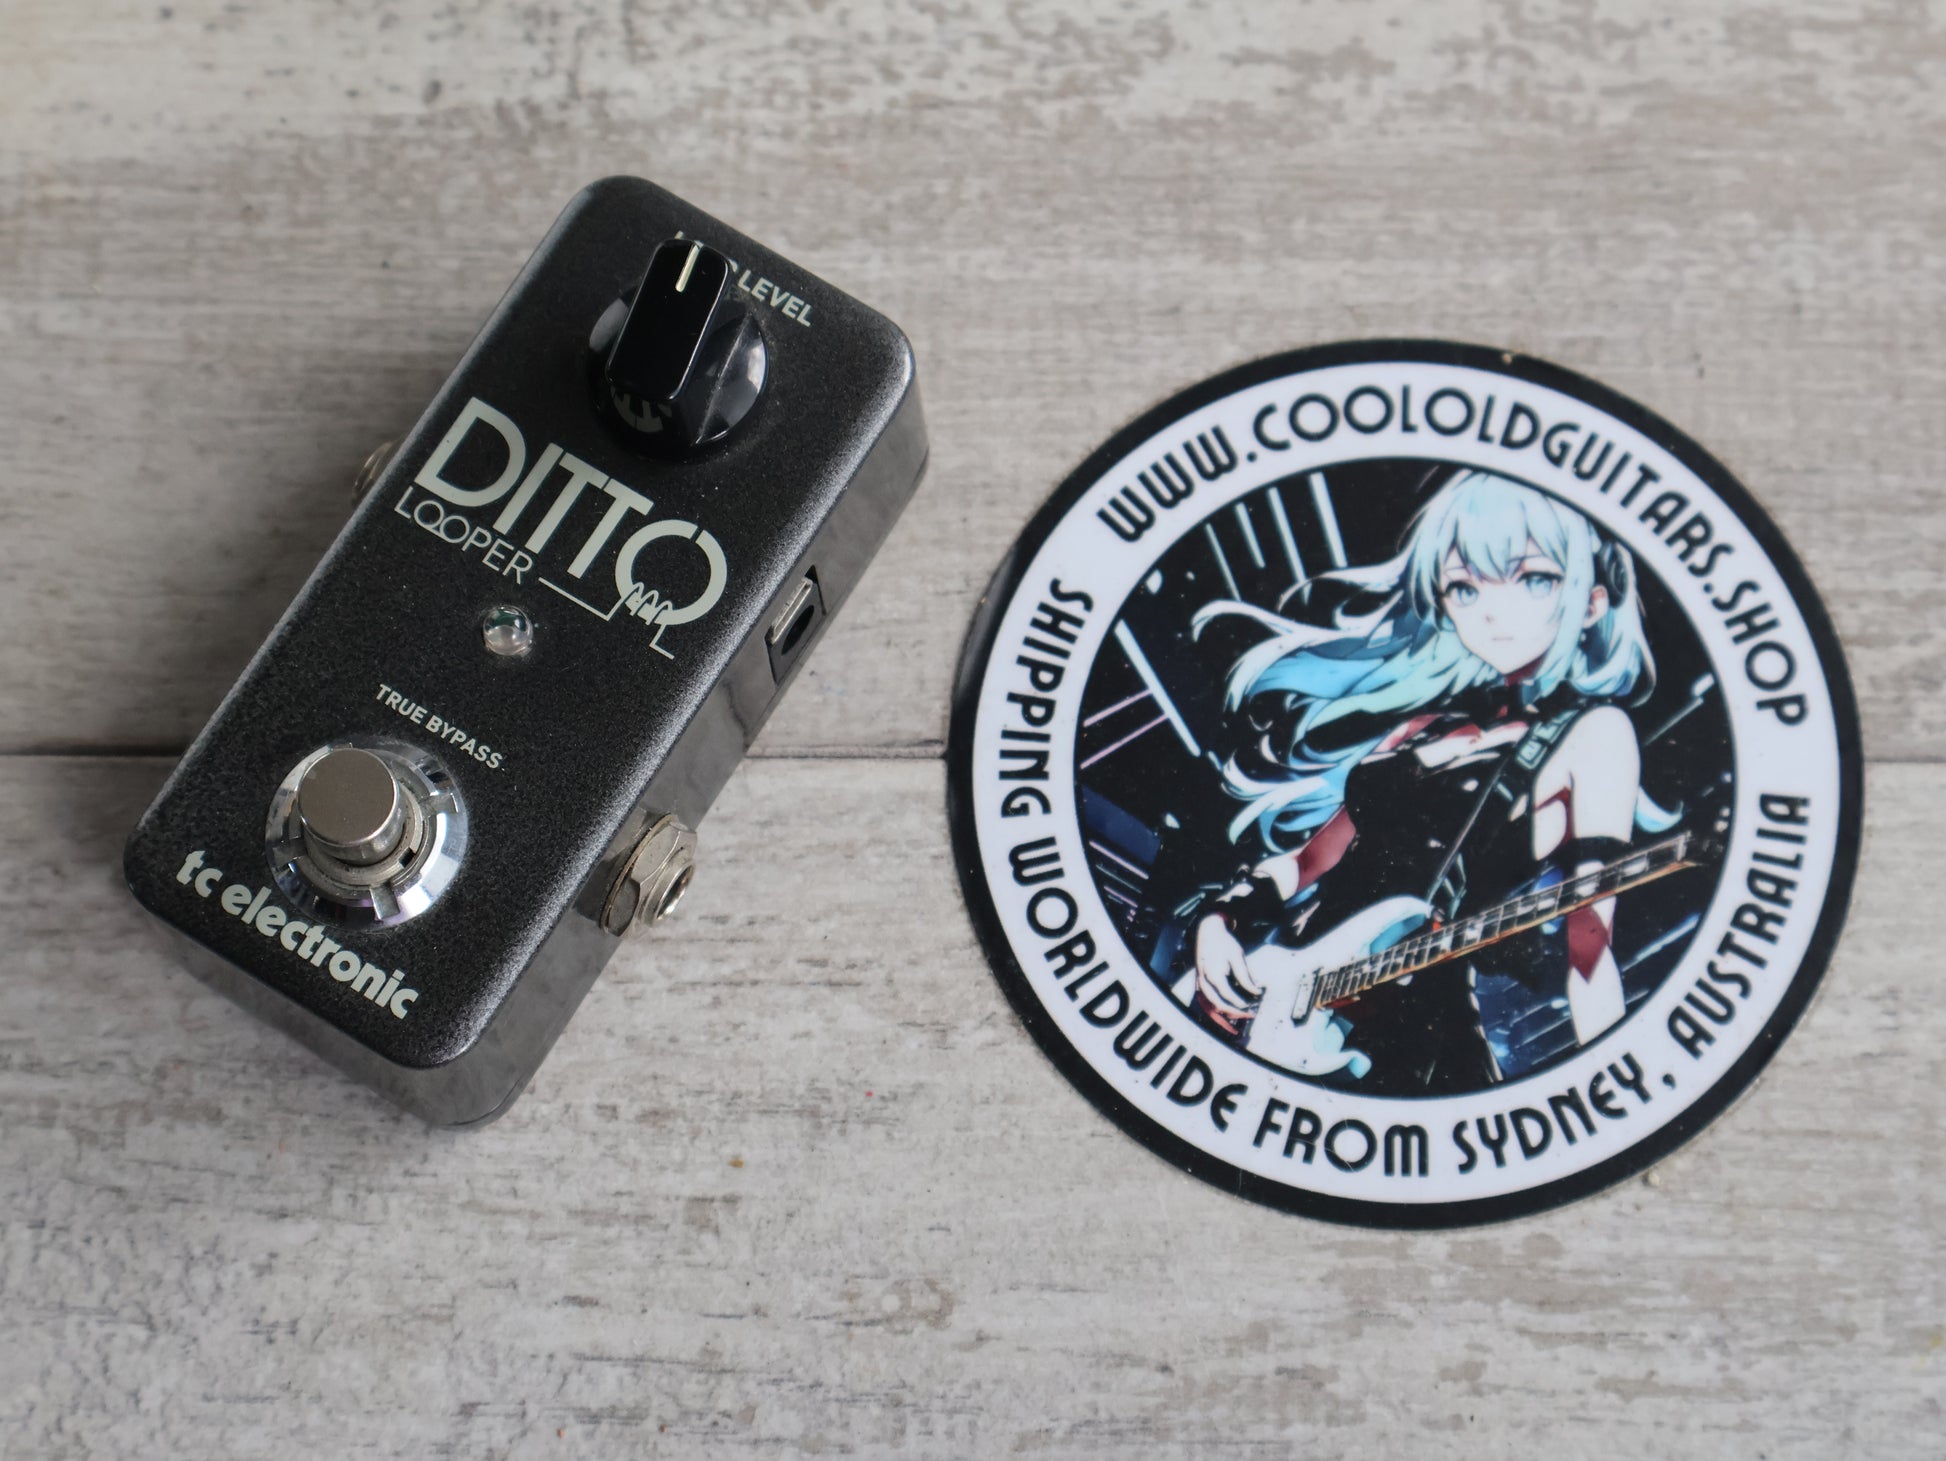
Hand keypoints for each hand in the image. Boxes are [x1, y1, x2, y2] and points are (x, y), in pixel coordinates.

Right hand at [1194, 914, 1262, 1030]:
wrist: (1207, 931)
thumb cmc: (1223, 942)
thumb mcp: (1238, 956)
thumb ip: (1246, 976)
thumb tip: (1256, 990)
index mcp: (1213, 973)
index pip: (1228, 995)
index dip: (1241, 1002)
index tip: (1253, 1004)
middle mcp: (1204, 980)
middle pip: (1217, 1004)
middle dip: (1233, 1013)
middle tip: (1248, 1016)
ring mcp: (1199, 981)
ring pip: (1208, 1006)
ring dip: (1221, 1016)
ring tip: (1235, 1025)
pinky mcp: (1199, 981)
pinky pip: (1205, 1001)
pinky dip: (1214, 1010)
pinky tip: (1224, 1015)